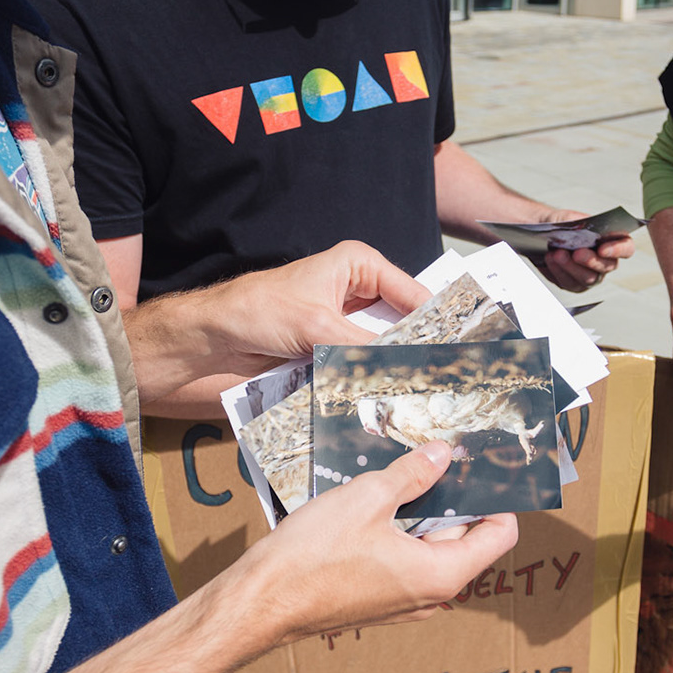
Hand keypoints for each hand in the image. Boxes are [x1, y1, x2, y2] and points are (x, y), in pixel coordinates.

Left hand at [127, 241, 430, 401]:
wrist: (208, 341)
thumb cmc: (256, 311)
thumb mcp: (319, 326)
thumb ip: (366, 349)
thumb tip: (407, 371)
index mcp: (359, 267)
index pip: (414, 294)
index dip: (438, 322)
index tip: (464, 352)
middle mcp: (356, 295)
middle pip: (402, 325)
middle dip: (420, 351)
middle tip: (452, 381)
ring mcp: (344, 328)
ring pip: (382, 353)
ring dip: (395, 374)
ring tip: (429, 399)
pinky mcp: (330, 356)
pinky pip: (360, 372)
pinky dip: (371, 386)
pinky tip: (391, 406)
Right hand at [231, 442, 519, 645]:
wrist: (261, 602)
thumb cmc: (313, 557)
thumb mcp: (368, 498)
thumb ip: (412, 475)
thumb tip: (442, 455)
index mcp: (442, 574)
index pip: (500, 535)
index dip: (497, 498)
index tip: (478, 468)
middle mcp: (431, 595)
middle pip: (463, 537)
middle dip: (450, 497)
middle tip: (431, 457)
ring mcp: (403, 600)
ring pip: (428, 546)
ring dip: (418, 512)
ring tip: (394, 477)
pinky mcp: (377, 599)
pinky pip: (402, 558)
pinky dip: (396, 531)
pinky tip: (371, 504)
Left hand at [538, 210, 635, 291]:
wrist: (544, 233)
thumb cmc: (563, 224)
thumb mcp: (570, 217)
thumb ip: (579, 222)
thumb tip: (581, 229)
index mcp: (612, 241)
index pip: (627, 248)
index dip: (618, 250)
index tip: (603, 249)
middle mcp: (606, 262)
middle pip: (607, 267)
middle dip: (590, 260)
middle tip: (576, 253)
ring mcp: (592, 275)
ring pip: (588, 278)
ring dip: (571, 267)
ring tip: (556, 254)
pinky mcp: (575, 284)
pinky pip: (569, 283)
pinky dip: (558, 271)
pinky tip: (550, 260)